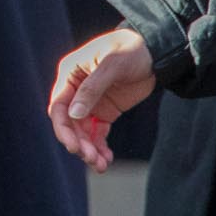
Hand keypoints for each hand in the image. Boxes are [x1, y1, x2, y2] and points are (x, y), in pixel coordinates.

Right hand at [47, 27, 155, 172]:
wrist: (155, 51)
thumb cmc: (130, 50)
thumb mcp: (111, 66)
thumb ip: (91, 89)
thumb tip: (73, 115)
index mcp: (70, 74)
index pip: (59, 106)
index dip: (63, 128)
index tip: (74, 147)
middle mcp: (76, 90)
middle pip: (70, 123)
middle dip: (79, 143)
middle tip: (92, 159)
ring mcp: (90, 102)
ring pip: (83, 132)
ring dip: (89, 149)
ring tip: (101, 165)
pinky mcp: (105, 111)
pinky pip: (97, 133)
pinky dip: (100, 147)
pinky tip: (106, 160)